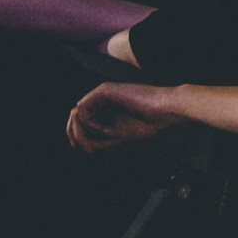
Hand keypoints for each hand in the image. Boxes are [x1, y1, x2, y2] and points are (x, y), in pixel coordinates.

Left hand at [65, 82, 179, 151]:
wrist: (164, 111)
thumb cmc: (148, 122)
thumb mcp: (118, 137)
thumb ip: (99, 140)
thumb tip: (79, 143)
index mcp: (105, 107)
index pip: (80, 119)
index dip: (73, 133)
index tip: (76, 147)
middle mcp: (100, 99)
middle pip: (74, 115)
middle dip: (74, 132)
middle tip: (82, 146)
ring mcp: (101, 93)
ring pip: (77, 113)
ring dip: (85, 130)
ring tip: (104, 136)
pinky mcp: (104, 91)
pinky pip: (84, 108)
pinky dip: (91, 123)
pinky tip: (106, 128)